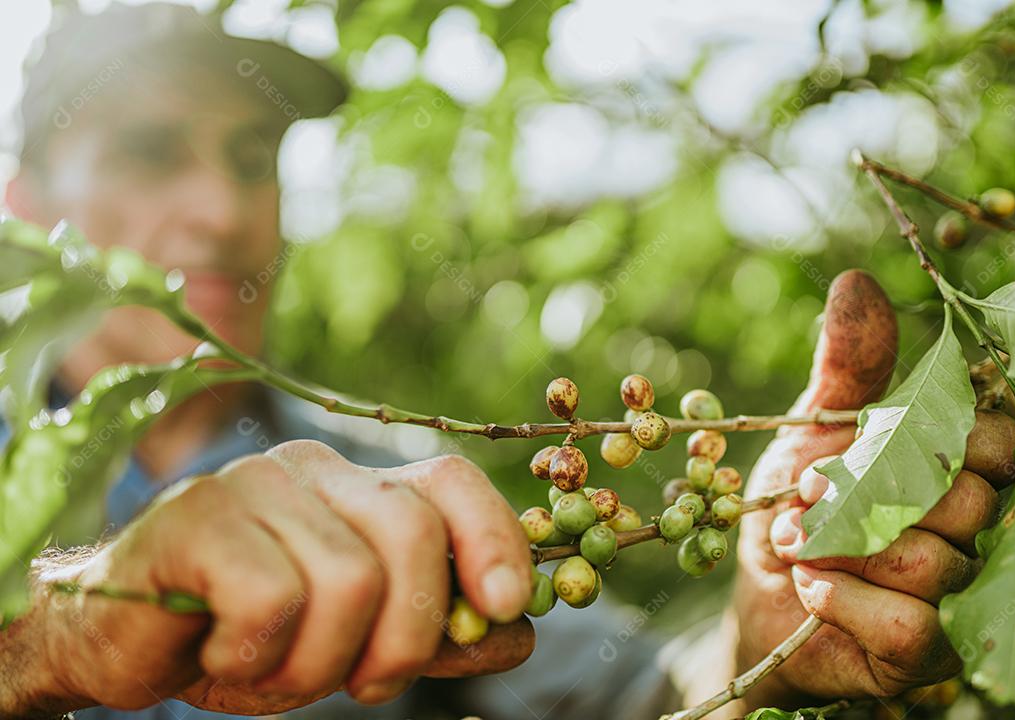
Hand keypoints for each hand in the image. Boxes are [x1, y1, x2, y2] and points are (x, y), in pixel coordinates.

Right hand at [30, 442, 534, 714]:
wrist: (118, 642)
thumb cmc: (245, 638)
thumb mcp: (353, 642)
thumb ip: (433, 632)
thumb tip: (520, 633)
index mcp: (357, 487)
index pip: (449, 481)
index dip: (493, 537)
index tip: (502, 606)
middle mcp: (312, 468)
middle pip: (412, 534)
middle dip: (405, 636)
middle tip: (364, 682)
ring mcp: (253, 483)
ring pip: (347, 581)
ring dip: (316, 663)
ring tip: (271, 666)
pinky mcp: (196, 515)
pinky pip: (273, 599)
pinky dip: (255, 656)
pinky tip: (220, 650)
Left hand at [723, 271, 1004, 709]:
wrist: (755, 591)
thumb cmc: (793, 505)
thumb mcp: (812, 429)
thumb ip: (847, 368)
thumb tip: (856, 283)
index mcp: (953, 468)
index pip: (993, 440)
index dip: (929, 435)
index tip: (863, 438)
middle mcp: (971, 531)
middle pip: (963, 500)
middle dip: (866, 493)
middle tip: (807, 494)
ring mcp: (954, 595)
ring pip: (933, 561)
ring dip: (841, 547)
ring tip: (796, 542)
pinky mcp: (923, 653)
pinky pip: (910, 623)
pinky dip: (845, 601)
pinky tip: (811, 587)